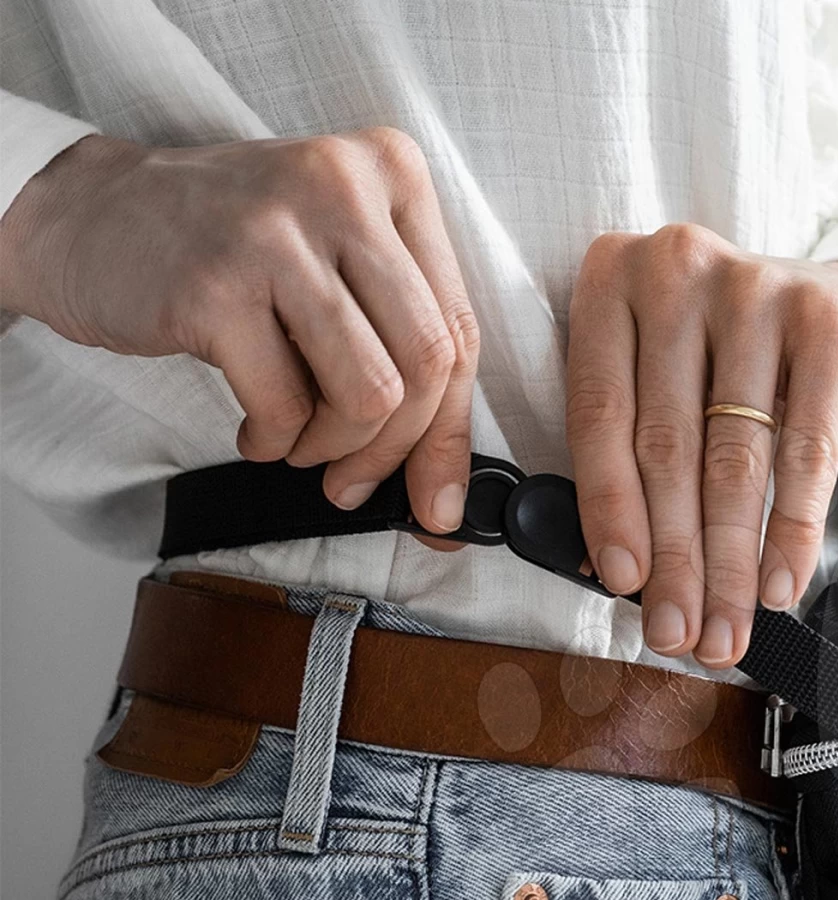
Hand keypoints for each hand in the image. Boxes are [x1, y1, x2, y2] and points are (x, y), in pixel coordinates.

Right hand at [0, 130, 478, 535]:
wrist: (91, 214)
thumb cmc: (233, 253)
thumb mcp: (337, 269)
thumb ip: (403, 352)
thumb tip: (447, 494)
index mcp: (392, 173)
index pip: (459, 330)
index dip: (452, 433)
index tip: (439, 501)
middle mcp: (343, 186)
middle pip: (428, 364)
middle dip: (395, 449)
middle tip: (351, 478)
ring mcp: (278, 231)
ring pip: (371, 392)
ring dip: (334, 447)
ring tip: (298, 442)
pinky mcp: (217, 284)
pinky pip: (287, 407)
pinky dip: (275, 441)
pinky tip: (255, 430)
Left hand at [565, 223, 837, 668]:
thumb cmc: (752, 369)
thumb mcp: (679, 387)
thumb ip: (639, 451)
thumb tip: (621, 574)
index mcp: (614, 280)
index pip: (599, 414)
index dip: (609, 511)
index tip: (623, 587)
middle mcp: (678, 267)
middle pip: (666, 445)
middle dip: (674, 559)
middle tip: (678, 634)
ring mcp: (757, 287)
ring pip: (733, 458)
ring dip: (730, 564)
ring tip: (727, 629)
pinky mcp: (830, 321)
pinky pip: (807, 450)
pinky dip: (792, 530)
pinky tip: (782, 585)